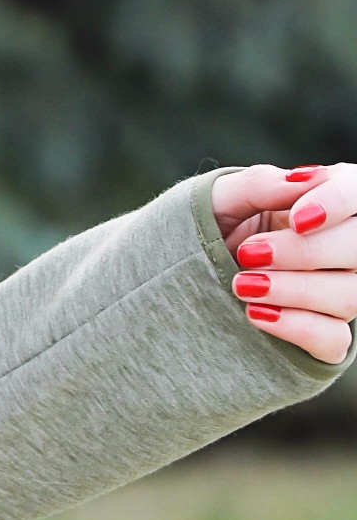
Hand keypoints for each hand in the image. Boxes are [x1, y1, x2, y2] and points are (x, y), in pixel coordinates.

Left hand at [212, 164, 356, 363]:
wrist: (179, 282)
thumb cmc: (207, 229)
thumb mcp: (220, 199)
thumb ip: (261, 184)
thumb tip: (303, 179)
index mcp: (325, 201)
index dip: (336, 203)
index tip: (296, 220)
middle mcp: (342, 247)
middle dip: (304, 252)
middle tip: (249, 253)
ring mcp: (337, 293)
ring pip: (350, 295)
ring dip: (295, 290)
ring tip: (242, 285)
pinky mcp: (324, 336)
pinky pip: (334, 340)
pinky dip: (296, 327)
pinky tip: (256, 314)